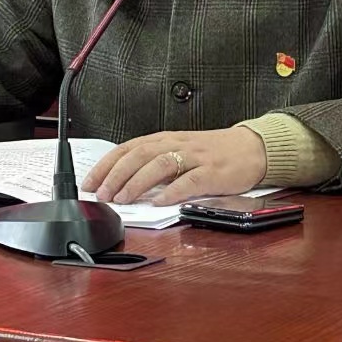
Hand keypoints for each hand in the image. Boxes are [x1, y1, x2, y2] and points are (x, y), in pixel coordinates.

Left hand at [81, 127, 267, 206]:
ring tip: (123, 198)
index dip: (106, 165)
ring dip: (138, 182)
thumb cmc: (212, 153)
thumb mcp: (179, 152)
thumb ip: (155, 164)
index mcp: (166, 139)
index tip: (89, 182)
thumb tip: (123, 184)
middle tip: (102, 194)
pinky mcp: (212, 172)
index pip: (128, 148)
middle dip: (116, 175)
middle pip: (140, 155)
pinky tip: (160, 202)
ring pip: (160, 164)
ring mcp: (195, 157)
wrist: (251, 148)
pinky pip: (190, 180)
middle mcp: (177, 144)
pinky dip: (172, 191)